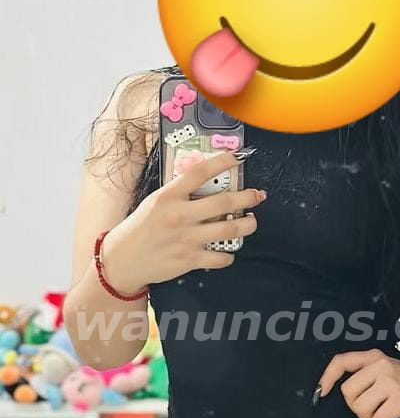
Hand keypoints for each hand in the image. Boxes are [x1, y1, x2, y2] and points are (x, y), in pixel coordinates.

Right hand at [100, 152, 266, 294]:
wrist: (123, 260)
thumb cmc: (140, 229)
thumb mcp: (155, 202)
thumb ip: (179, 194)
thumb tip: (206, 183)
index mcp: (168, 196)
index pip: (200, 172)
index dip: (223, 162)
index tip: (239, 157)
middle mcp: (180, 215)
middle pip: (224, 202)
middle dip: (247, 197)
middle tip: (258, 195)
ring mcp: (186, 238)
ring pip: (229, 229)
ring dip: (247, 225)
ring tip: (251, 221)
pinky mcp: (190, 259)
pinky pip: (221, 257)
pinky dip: (229, 254)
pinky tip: (228, 250)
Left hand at [316, 349, 399, 417]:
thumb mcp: (387, 371)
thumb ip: (366, 375)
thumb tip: (334, 390)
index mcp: (374, 357)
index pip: (342, 361)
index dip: (327, 377)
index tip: (322, 393)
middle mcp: (381, 365)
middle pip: (348, 393)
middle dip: (357, 408)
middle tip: (374, 410)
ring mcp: (391, 381)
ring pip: (361, 408)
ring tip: (385, 417)